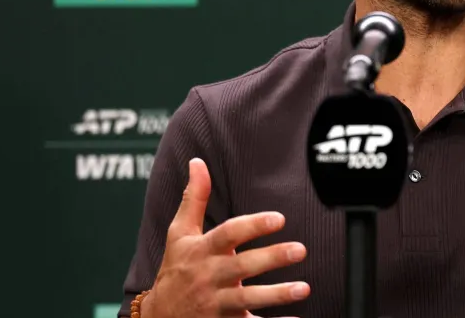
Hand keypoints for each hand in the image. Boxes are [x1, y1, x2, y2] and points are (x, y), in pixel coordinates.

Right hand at [143, 158, 309, 317]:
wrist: (160, 316)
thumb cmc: (176, 268)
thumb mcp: (179, 233)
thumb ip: (193, 197)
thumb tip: (197, 162)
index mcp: (201, 251)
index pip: (227, 234)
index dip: (252, 226)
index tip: (278, 218)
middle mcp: (209, 276)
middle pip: (242, 267)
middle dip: (271, 258)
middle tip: (300, 249)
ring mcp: (217, 303)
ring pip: (248, 300)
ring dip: (277, 294)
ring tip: (304, 288)